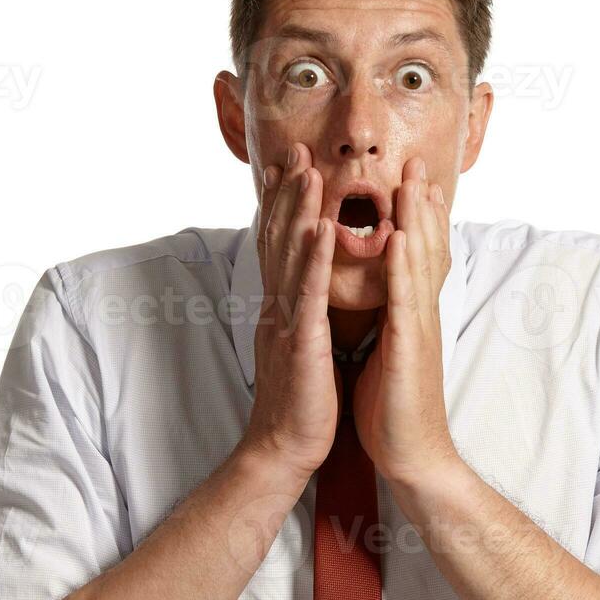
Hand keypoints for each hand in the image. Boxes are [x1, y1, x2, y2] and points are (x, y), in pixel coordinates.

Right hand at [238, 142, 339, 485]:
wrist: (284, 449)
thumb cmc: (300, 404)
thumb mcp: (299, 348)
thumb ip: (299, 315)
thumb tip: (303, 293)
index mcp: (280, 309)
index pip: (278, 247)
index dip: (281, 205)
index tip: (287, 168)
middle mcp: (277, 308)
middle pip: (278, 239)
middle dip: (287, 192)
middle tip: (294, 150)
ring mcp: (286, 323)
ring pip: (290, 256)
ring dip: (298, 210)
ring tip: (308, 172)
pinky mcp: (301, 343)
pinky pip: (308, 294)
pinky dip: (313, 259)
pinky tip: (322, 229)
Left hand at [350, 158, 461, 489]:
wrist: (411, 457)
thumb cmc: (393, 409)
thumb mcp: (386, 354)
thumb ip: (387, 325)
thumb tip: (380, 306)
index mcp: (409, 316)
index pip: (414, 257)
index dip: (414, 218)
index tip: (409, 182)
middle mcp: (419, 315)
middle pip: (424, 248)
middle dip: (420, 204)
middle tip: (417, 162)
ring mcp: (418, 329)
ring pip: (418, 264)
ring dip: (416, 220)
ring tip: (412, 182)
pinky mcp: (410, 347)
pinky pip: (406, 299)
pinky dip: (403, 265)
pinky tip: (400, 237)